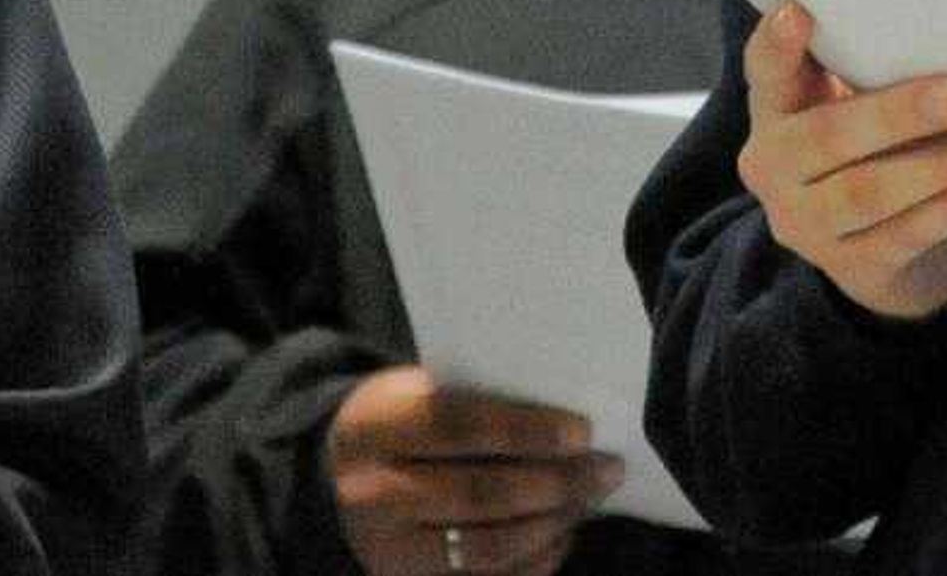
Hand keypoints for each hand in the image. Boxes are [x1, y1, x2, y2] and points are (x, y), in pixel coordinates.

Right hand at [324, 365, 616, 575]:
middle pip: (479, 494)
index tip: (583, 431)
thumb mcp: (421, 388)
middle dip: (556, 483)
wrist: (339, 476)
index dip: (525, 431)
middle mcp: (372, 496)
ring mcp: (387, 551)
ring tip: (591, 497)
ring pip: (487, 547)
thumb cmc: (406, 419)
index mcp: (376, 428)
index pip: (457, 427)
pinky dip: (535, 560)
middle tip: (607, 468)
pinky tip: (563, 533)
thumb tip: (571, 415)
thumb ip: (481, 396)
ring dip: (553, 524)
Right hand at [735, 0, 946, 319]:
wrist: (882, 250)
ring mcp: (805, 224)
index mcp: (773, 112)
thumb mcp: (858, 100)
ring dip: (930, 166)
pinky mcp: (851, 267)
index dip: (777, 45)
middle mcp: (772, 170)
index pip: (765, 72)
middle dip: (894, 114)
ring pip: (866, 193)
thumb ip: (873, 63)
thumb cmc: (878, 144)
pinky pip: (905, 235)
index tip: (798, 11)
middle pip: (827, 138)